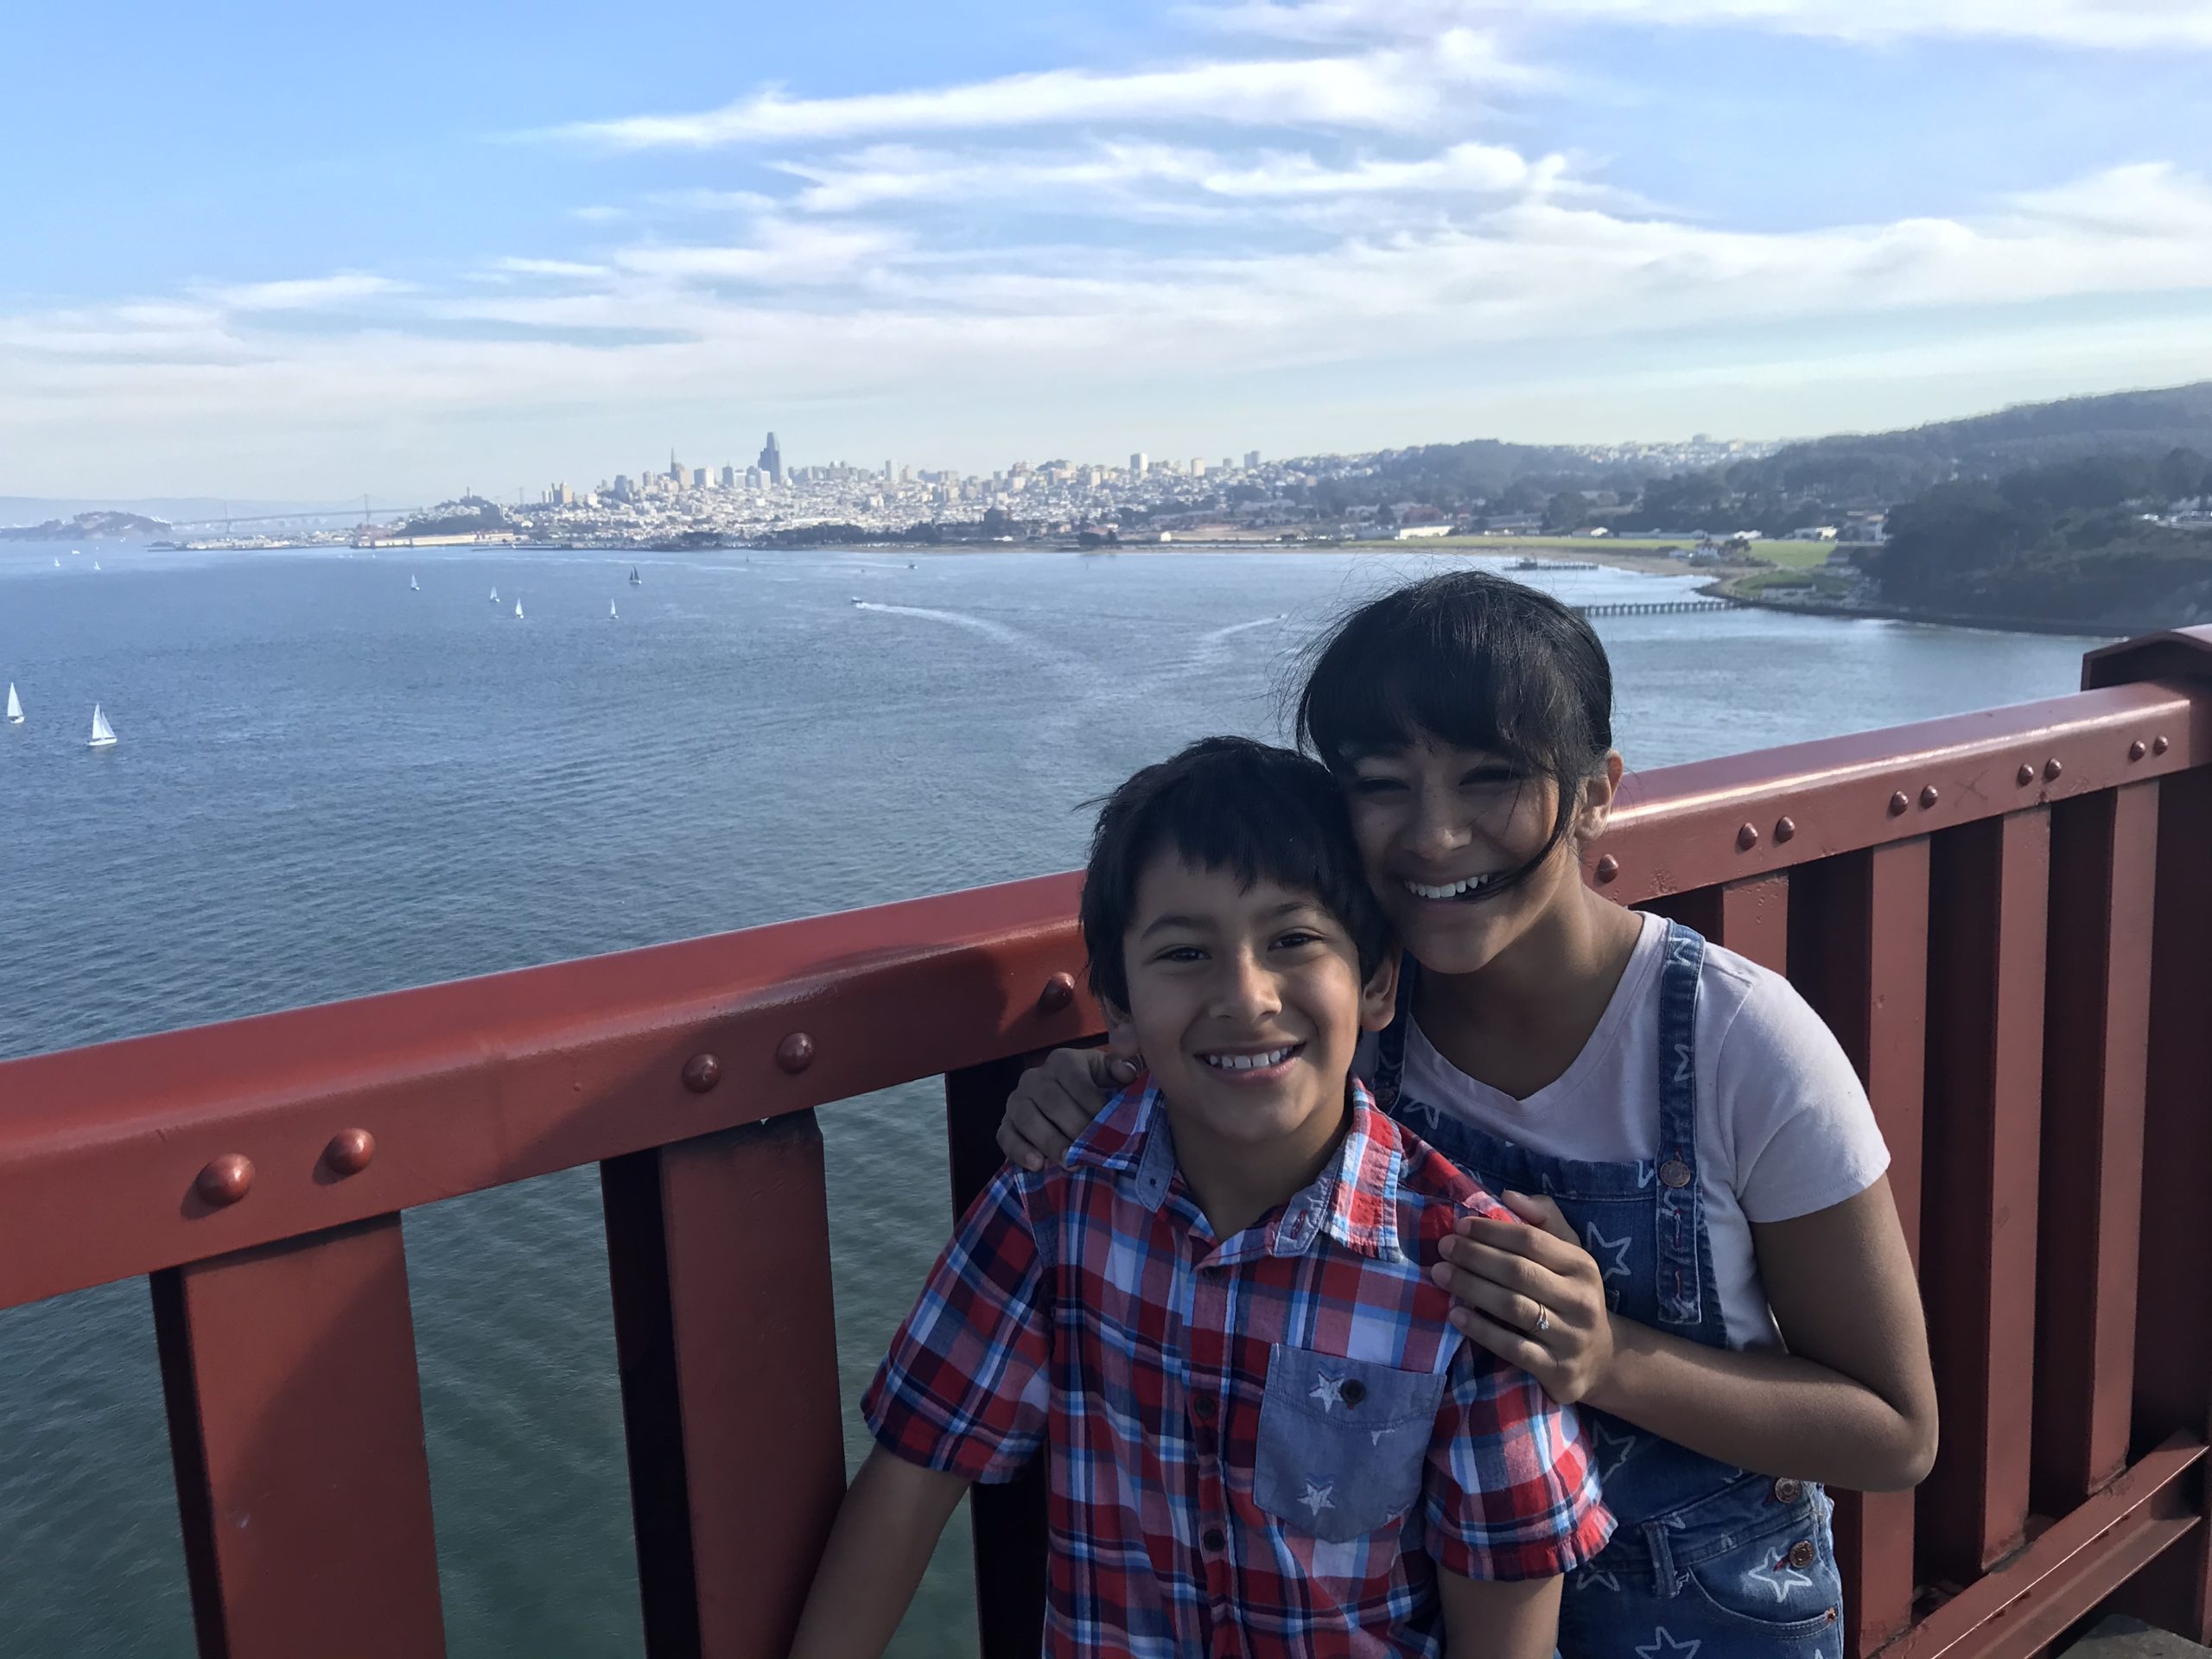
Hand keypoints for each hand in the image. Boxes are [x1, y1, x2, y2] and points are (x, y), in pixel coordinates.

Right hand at [996, 1044, 1138, 1171]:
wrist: (1069, 1101)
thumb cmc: (1095, 1087)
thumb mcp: (1110, 1074)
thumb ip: (1123, 1069)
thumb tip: (1127, 1072)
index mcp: (1062, 1061)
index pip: (1076, 1080)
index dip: (1093, 1103)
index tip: (1109, 1125)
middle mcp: (1034, 1077)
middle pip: (1051, 1101)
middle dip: (1073, 1127)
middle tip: (1092, 1150)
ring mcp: (1016, 1101)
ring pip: (1028, 1119)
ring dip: (1050, 1143)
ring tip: (1070, 1162)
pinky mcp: (1006, 1124)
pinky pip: (1006, 1137)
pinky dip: (1020, 1152)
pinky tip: (1037, 1165)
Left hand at [1431, 1192, 1614, 1405]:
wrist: (1600, 1358)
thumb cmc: (1572, 1294)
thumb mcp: (1569, 1254)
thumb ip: (1544, 1219)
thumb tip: (1508, 1195)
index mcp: (1582, 1265)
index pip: (1532, 1240)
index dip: (1492, 1231)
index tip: (1460, 1226)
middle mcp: (1580, 1300)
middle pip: (1518, 1272)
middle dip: (1475, 1257)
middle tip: (1443, 1248)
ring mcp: (1569, 1337)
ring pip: (1513, 1307)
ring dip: (1471, 1288)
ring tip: (1441, 1275)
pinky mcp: (1556, 1370)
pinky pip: (1512, 1347)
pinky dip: (1481, 1330)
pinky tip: (1456, 1315)